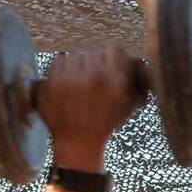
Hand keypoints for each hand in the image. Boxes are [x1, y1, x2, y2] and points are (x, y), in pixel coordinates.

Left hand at [36, 47, 143, 166]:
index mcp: (116, 80)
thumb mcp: (129, 104)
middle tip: (90, 80)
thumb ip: (136, 79)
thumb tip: (137, 59)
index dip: (109, 59)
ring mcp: (73, 78)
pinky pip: (59, 60)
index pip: (113, 49)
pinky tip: (65, 84)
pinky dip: (61, 70)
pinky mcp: (54, 81)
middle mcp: (96, 76)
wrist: (79, 142)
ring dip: (76, 66)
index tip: (106, 68)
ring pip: (75, 55)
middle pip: (93, 52)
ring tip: (77, 83)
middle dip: (92, 64)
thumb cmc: (106, 122)